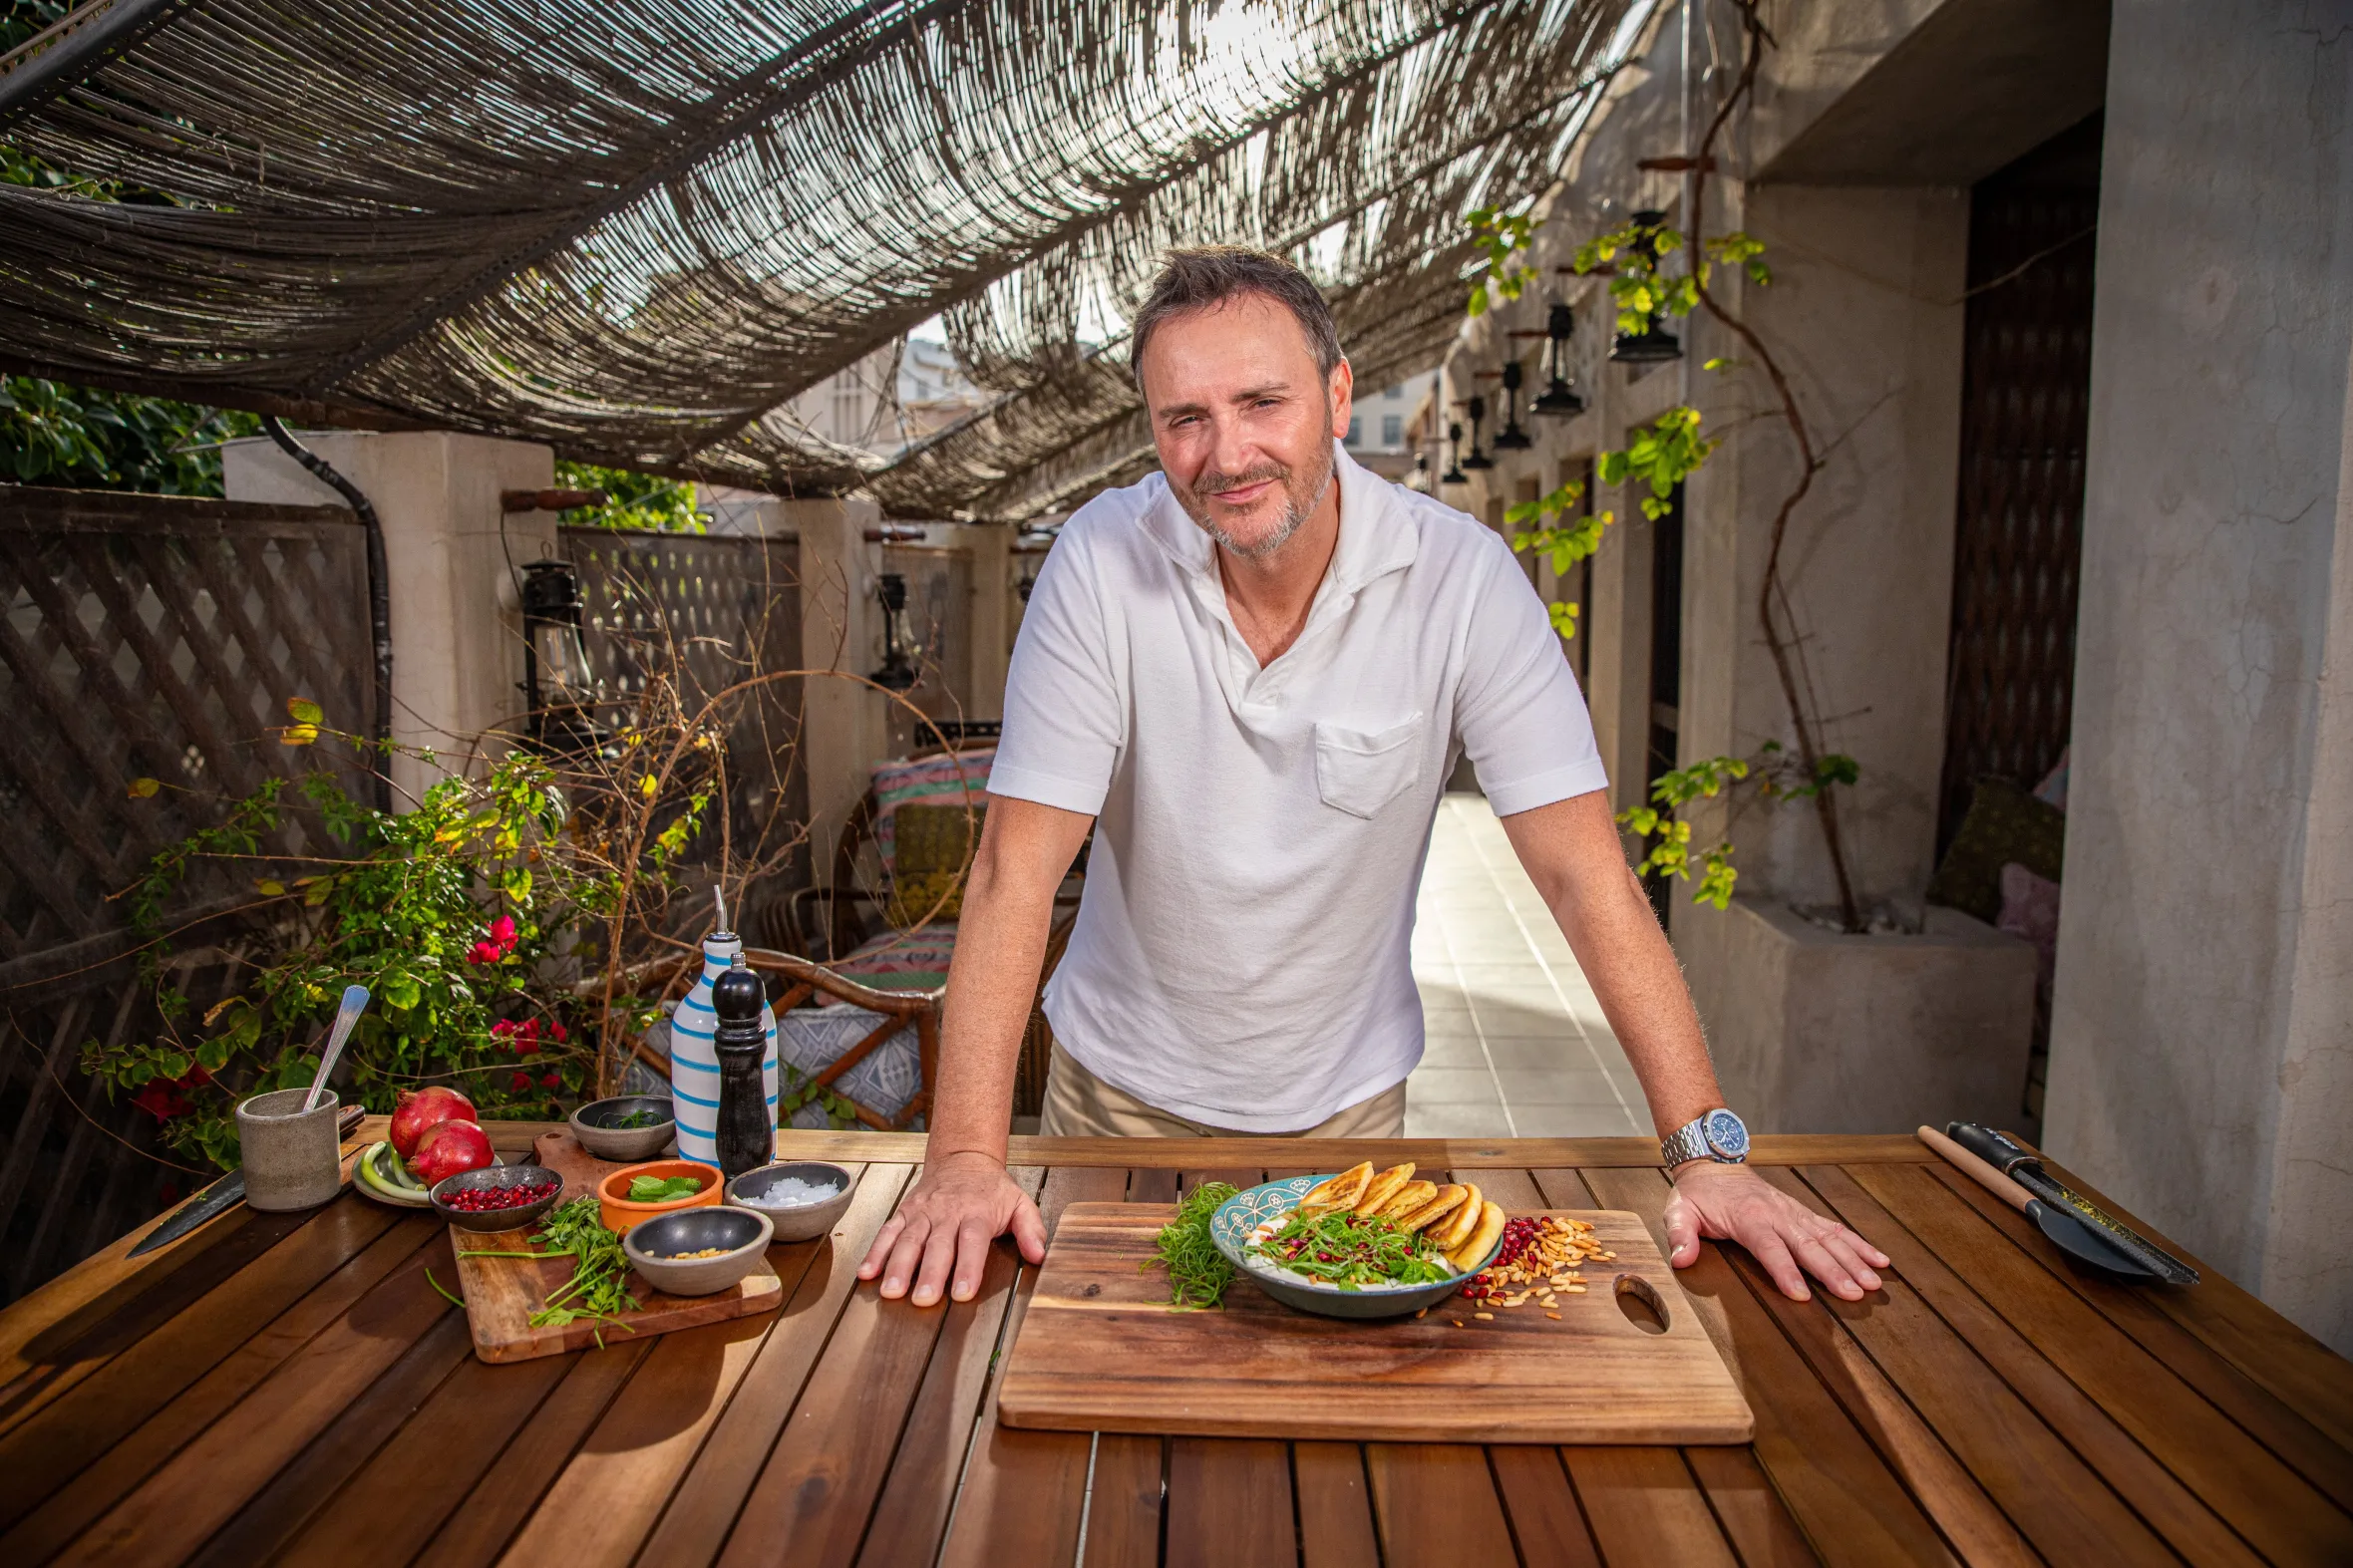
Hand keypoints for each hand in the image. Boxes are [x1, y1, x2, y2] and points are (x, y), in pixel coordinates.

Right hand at [857, 1150, 1046, 1306]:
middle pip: (938, 1245)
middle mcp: (947, 1213)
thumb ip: (1031, 1229)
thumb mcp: (1020, 1203)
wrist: (963, 1158)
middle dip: (929, 1273)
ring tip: (891, 1291)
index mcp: (977, 1213)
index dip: (967, 1268)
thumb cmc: (992, 1189)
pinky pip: (888, 1232)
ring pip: (909, 1240)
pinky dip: (875, 1252)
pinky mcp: (905, 1213)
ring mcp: (923, 1213)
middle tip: (923, 1299)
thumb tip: (1039, 1254)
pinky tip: (866, 1273)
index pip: (972, 1242)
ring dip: (898, 1266)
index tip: (963, 1292)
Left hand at [1663, 1162, 1888, 1301]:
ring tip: (1873, 1282)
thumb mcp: (1678, 1212)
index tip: (1802, 1296)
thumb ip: (1680, 1236)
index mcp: (1748, 1217)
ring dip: (1853, 1260)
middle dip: (1832, 1271)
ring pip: (1828, 1238)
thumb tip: (1682, 1261)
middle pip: (1808, 1246)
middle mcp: (1777, 1214)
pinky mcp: (1803, 1214)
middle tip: (1854, 1294)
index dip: (1785, 1271)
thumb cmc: (1697, 1194)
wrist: (1714, 1163)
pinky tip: (1880, 1260)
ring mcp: (1794, 1213)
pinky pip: (1834, 1229)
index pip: (1769, 1248)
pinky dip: (1858, 1244)